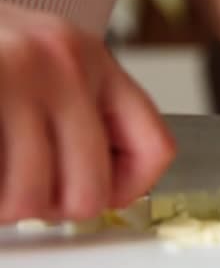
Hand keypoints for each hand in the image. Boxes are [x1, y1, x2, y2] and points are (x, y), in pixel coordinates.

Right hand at [0, 4, 174, 223]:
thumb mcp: (46, 63)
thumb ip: (81, 115)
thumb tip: (109, 188)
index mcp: (93, 60)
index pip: (155, 148)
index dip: (130, 188)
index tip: (105, 192)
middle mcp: (63, 64)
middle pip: (90, 191)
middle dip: (54, 207)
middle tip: (28, 191)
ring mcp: (13, 75)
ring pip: (28, 199)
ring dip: (4, 204)